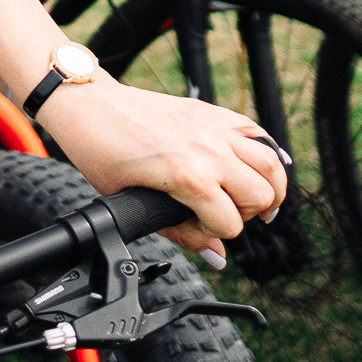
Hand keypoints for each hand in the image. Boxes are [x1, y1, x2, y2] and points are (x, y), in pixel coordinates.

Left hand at [34, 77, 289, 260]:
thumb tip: (217, 257)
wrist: (90, 104)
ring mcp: (213, 128)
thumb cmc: (101, 153)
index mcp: (187, 177)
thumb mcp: (132, 203)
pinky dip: (268, 152)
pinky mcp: (212, 112)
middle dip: (247, 214)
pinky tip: (263, 167)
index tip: (197, 227)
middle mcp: (208, 151)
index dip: (216, 234)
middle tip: (225, 214)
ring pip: (271, 165)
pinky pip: (257, 133)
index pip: (230, 224)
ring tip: (256, 200)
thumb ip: (180, 233)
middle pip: (261, 197)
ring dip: (269, 187)